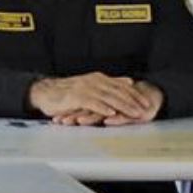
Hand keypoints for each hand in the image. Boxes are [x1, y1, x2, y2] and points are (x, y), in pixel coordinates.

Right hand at [30, 73, 155, 123]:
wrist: (45, 93)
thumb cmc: (68, 93)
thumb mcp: (92, 87)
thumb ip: (109, 84)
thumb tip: (128, 81)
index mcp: (100, 79)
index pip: (122, 87)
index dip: (135, 95)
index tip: (147, 102)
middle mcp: (94, 81)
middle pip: (118, 91)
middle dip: (134, 101)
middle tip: (145, 109)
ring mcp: (86, 88)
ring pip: (108, 97)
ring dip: (123, 106)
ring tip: (134, 113)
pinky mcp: (76, 97)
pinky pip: (92, 103)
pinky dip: (102, 108)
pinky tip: (111, 113)